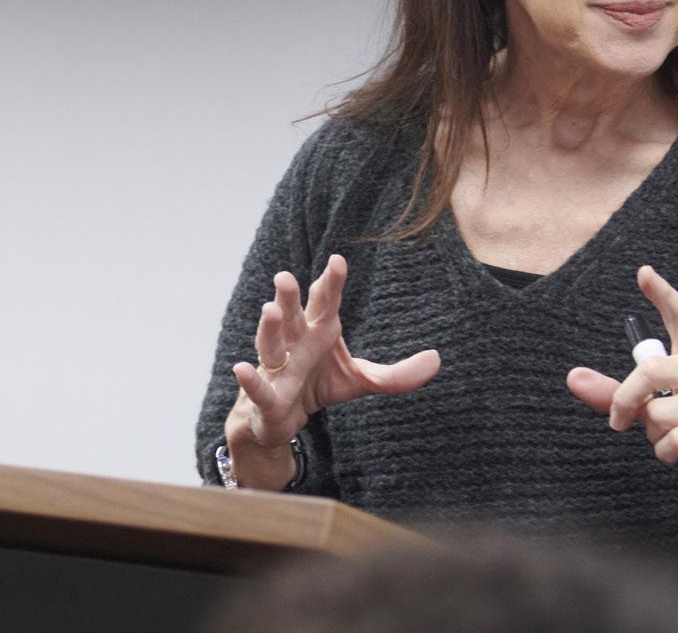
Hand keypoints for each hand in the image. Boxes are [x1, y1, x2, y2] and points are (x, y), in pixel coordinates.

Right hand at [223, 254, 440, 487]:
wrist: (281, 417)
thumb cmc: (316, 384)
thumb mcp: (360, 380)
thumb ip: (396, 374)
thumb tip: (436, 360)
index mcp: (317, 331)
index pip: (325, 302)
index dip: (331, 283)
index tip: (338, 261)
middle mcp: (294, 343)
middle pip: (292, 315)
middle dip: (289, 297)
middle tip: (286, 276)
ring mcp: (277, 368)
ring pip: (270, 343)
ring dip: (269, 326)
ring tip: (269, 308)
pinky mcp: (265, 396)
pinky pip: (257, 386)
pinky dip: (250, 379)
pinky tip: (241, 368)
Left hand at [565, 265, 677, 512]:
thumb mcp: (661, 409)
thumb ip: (619, 394)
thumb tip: (573, 377)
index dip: (662, 294)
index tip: (644, 273)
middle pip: (650, 370)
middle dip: (625, 400)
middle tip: (620, 421)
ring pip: (658, 413)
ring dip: (656, 437)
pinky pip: (675, 439)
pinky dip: (669, 454)